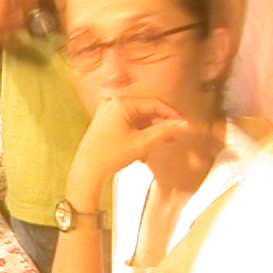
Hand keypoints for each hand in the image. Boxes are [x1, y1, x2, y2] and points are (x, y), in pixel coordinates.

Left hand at [66, 95, 190, 198]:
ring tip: (162, 143)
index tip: (184, 125)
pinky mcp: (105, 120)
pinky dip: (139, 131)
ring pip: (138, 116)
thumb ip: (165, 131)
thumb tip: (184, 124)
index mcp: (121, 103)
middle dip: (161, 124)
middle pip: (146, 109)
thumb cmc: (111, 156)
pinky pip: (129, 121)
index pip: (155, 103)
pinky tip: (146, 146)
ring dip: (151, 129)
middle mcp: (113, 102)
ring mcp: (108, 110)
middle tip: (175, 136)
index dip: (172, 115)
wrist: (87, 170)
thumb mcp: (143, 143)